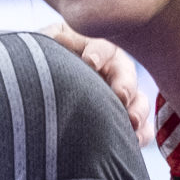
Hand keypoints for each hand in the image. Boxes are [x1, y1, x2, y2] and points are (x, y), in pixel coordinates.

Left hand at [46, 21, 154, 144]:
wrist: (38, 94)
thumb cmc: (43, 64)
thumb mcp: (45, 47)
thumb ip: (51, 43)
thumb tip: (58, 39)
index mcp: (94, 49)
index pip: (102, 46)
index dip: (98, 53)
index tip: (90, 63)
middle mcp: (113, 71)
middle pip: (126, 74)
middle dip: (125, 84)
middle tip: (120, 96)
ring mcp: (122, 96)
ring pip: (139, 100)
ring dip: (138, 110)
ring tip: (131, 121)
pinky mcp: (126, 121)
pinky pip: (141, 128)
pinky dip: (141, 133)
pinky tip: (134, 140)